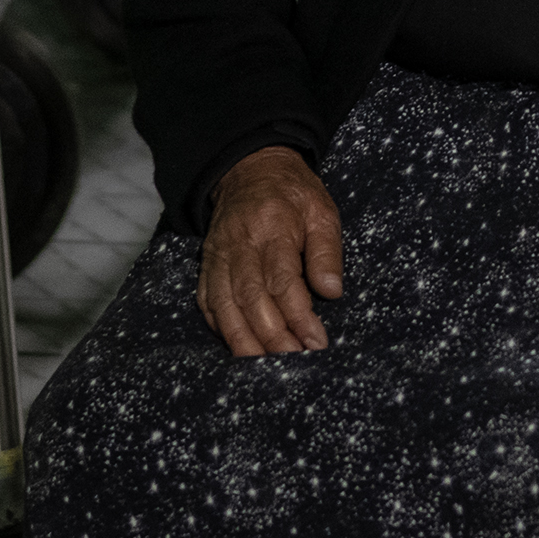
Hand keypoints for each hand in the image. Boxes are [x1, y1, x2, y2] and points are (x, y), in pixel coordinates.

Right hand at [200, 146, 344, 355]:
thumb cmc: (292, 194)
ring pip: (225, 306)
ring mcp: (218, 256)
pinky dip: (221, 328)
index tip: (315, 342)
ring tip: (266, 367)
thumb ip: (327, 251)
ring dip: (244, 341)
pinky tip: (237, 347)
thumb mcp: (321, 211)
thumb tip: (332, 292)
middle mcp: (239, 244)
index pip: (282, 280)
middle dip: (272, 336)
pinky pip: (208, 302)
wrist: (250, 169)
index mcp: (272, 227)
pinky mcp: (206, 265)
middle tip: (294, 362)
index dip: (298, 316)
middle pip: (251, 298)